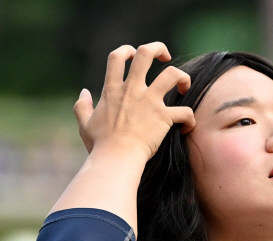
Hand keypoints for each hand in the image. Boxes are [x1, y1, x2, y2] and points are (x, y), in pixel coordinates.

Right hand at [73, 42, 194, 158]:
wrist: (116, 159)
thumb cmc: (100, 145)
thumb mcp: (84, 123)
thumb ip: (82, 105)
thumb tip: (84, 93)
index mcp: (112, 89)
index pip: (117, 57)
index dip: (127, 50)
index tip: (134, 55)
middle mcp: (132, 89)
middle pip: (146, 53)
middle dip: (158, 48)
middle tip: (165, 57)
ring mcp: (149, 101)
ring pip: (172, 74)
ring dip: (182, 76)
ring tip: (184, 85)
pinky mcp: (164, 118)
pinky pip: (185, 111)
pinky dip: (190, 118)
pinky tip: (187, 126)